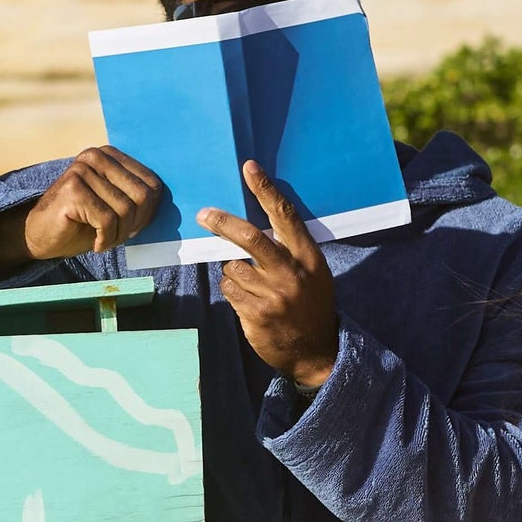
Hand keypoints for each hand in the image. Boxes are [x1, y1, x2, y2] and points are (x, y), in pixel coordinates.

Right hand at [0, 146, 162, 281]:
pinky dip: (105, 240)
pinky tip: (94, 242)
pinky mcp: (73, 189)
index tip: (130, 227)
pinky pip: (107, 221)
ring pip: (125, 210)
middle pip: (142, 196)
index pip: (152, 184)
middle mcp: (96, 156)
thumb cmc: (82, 224)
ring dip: (118, 235)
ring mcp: (82, 170)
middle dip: (134, 225)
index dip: (148, 213)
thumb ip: (136, 197)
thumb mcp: (115, 206)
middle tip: (116, 235)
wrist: (40, 235)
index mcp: (110, 155)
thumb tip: (168, 201)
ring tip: (103, 238)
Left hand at [200, 161, 338, 389]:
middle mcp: (291, 274)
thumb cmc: (311, 305)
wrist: (316, 353)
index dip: (265, 190)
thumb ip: (290, 249)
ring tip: (252, 285)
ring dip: (233, 271)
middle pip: (250, 238)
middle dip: (223, 223)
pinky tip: (248, 301)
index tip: (249, 168)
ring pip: (233, 267)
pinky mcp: (256, 315)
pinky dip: (232, 290)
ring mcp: (273, 296)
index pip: (285, 216)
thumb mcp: (313, 273)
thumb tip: (255, 220)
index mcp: (308, 258)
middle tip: (204, 214)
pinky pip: (229, 290)